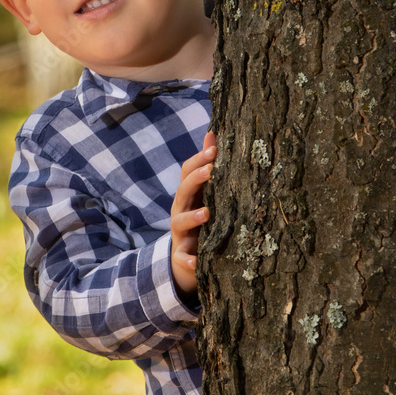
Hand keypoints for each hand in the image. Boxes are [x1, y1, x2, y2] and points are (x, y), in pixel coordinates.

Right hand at [170, 130, 216, 297]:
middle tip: (212, 170)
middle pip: (183, 191)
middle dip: (196, 180)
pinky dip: (187, 260)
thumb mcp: (203, 193)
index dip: (199, 159)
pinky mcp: (182, 256)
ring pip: (180, 222)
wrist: (186, 259)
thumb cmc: (200, 218)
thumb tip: (213, 132)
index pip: (188, 172)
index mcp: (188, 194)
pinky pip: (182, 258)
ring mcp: (180, 233)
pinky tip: (194, 262)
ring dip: (192, 217)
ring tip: (206, 213)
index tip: (215, 150)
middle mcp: (180, 210)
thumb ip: (206, 164)